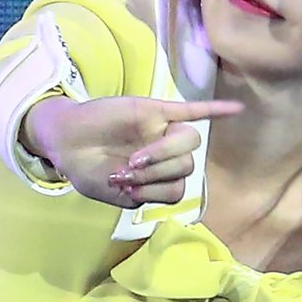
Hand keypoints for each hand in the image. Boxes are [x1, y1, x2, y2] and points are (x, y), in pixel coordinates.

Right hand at [23, 93, 242, 207]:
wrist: (64, 141)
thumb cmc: (87, 169)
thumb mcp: (113, 192)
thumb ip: (139, 192)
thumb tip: (154, 186)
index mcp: (158, 178)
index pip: (177, 189)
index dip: (156, 190)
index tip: (127, 187)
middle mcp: (165, 154)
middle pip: (187, 165)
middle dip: (157, 172)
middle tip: (127, 170)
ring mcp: (162, 131)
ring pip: (188, 142)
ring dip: (162, 155)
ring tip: (133, 159)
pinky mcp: (155, 109)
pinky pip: (192, 109)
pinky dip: (215, 110)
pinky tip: (237, 109)